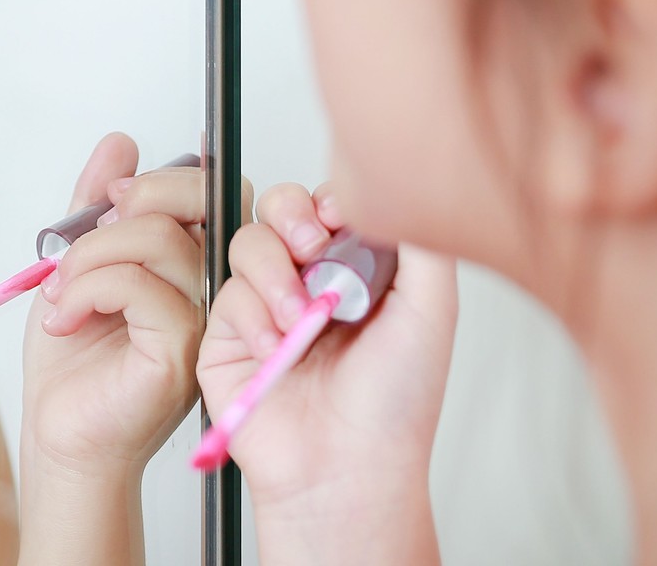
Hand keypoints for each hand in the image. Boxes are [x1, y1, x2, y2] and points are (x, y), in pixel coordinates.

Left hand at [22, 132, 237, 478]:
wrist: (61, 430)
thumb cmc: (75, 358)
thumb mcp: (77, 262)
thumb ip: (97, 205)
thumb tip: (120, 144)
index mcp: (198, 262)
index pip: (212, 188)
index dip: (160, 178)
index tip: (108, 201)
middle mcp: (214, 288)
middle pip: (203, 198)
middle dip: (132, 199)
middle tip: (81, 239)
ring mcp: (205, 321)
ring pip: (157, 239)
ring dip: (88, 256)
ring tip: (60, 294)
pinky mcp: (181, 351)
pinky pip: (140, 287)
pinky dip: (86, 290)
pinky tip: (64, 320)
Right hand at [196, 181, 456, 557]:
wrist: (346, 466)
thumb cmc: (394, 404)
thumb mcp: (431, 311)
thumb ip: (421, 244)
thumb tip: (395, 190)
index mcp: (358, 270)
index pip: (329, 204)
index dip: (327, 201)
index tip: (338, 220)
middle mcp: (310, 280)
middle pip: (279, 208)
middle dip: (290, 217)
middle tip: (311, 249)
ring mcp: (266, 304)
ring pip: (248, 243)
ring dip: (274, 277)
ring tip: (298, 321)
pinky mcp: (228, 332)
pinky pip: (225, 293)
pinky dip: (251, 319)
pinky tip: (275, 352)